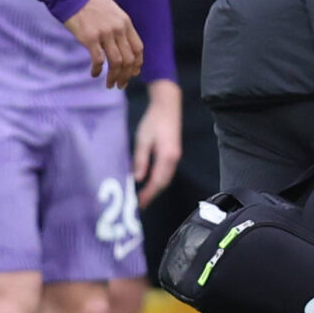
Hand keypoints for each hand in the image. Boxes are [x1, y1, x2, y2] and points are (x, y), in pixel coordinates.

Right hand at [65, 0, 142, 88]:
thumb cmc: (91, 4)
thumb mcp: (113, 11)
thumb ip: (121, 26)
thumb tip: (125, 44)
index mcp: (125, 22)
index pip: (138, 49)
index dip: (137, 64)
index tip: (132, 73)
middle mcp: (118, 29)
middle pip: (129, 59)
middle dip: (126, 75)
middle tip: (120, 85)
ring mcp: (105, 34)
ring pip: (116, 63)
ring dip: (114, 77)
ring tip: (110, 84)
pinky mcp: (90, 38)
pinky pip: (99, 60)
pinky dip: (98, 70)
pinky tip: (95, 74)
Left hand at [132, 80, 182, 203]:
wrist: (168, 106)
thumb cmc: (153, 121)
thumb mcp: (143, 140)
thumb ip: (141, 160)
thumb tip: (138, 179)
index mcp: (167, 157)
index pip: (157, 181)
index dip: (148, 195)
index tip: (138, 205)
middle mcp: (174, 160)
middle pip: (163, 183)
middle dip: (152, 195)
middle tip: (139, 205)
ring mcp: (175, 157)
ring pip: (165, 179)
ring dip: (155, 189)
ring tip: (142, 197)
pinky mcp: (173, 154)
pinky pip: (166, 173)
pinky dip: (157, 181)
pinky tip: (149, 183)